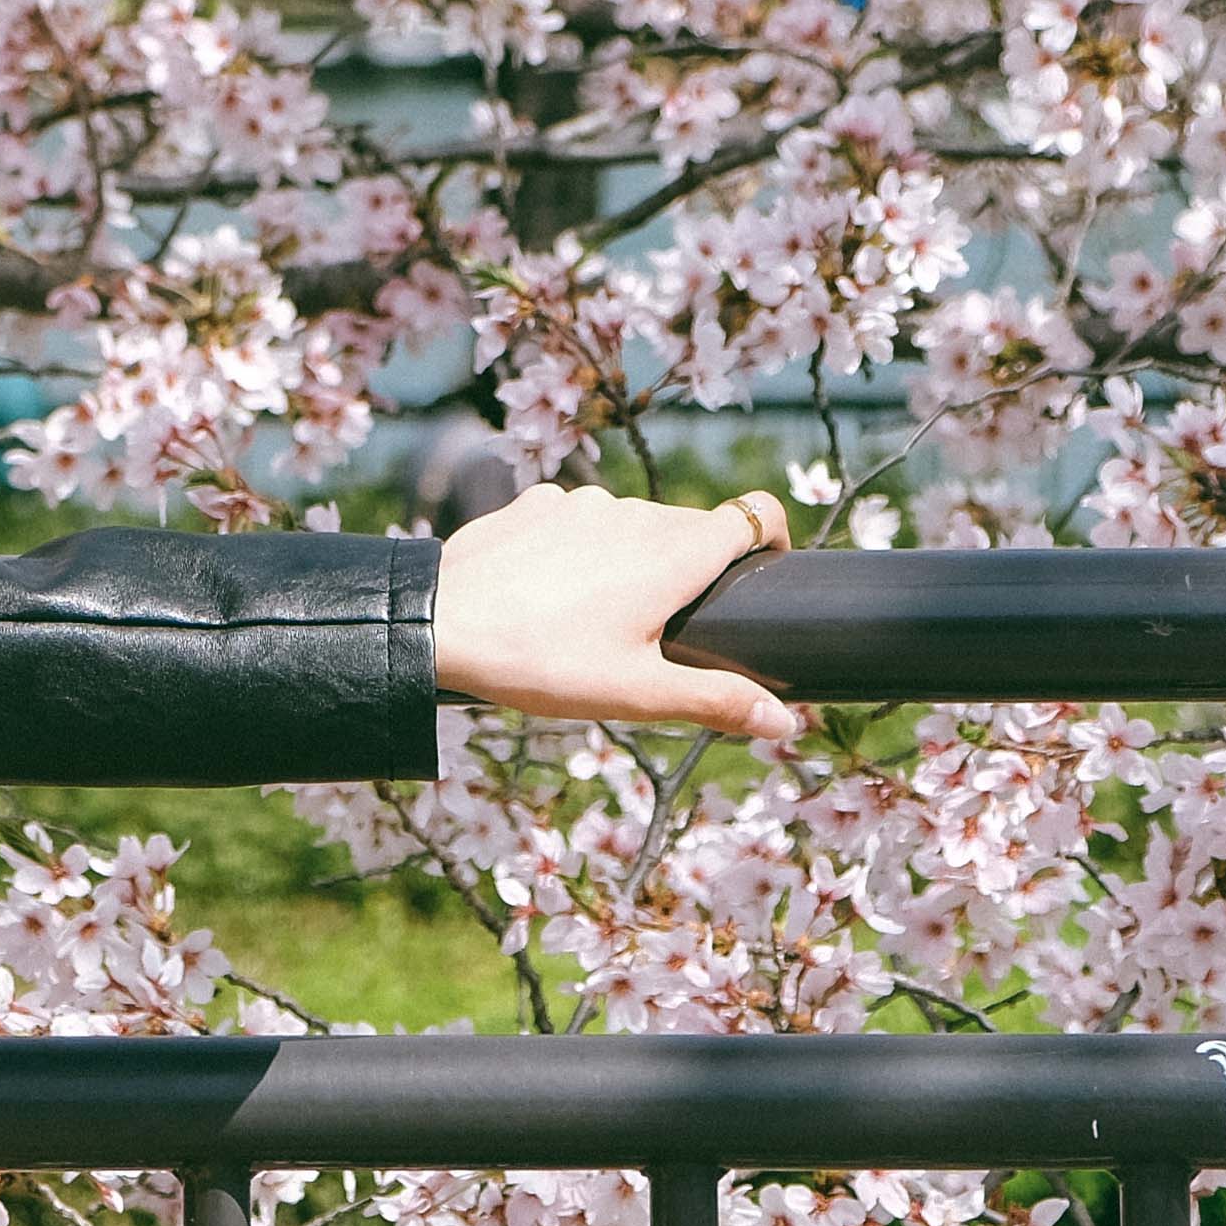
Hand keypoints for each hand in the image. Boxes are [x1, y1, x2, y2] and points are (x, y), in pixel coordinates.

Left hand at [427, 481, 802, 745]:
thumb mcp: (638, 694)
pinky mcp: (536, 503)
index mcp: (675, 551)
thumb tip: (785, 722)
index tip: (763, 576)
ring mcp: (582, 502)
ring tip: (598, 621)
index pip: (755, 513)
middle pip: (692, 527)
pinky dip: (582, 548)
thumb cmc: (545, 663)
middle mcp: (635, 512)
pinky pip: (579, 520)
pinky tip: (550, 593)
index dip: (771, 539)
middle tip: (667, 632)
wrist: (441, 625)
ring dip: (633, 559)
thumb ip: (717, 701)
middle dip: (694, 570)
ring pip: (632, 523)